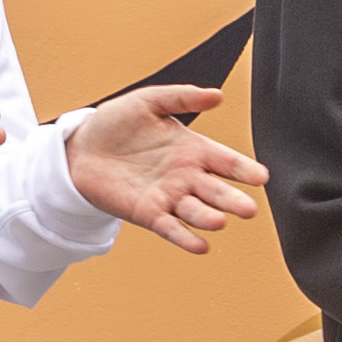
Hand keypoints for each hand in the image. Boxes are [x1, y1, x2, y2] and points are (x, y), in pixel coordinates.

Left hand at [68, 80, 268, 252]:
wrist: (80, 148)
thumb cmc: (116, 123)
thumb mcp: (149, 101)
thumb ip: (182, 97)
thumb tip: (218, 95)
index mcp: (193, 150)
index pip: (226, 161)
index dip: (244, 169)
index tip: (261, 177)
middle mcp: (186, 177)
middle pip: (216, 191)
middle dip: (233, 200)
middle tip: (249, 209)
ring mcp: (169, 197)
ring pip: (196, 212)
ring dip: (209, 218)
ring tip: (220, 221)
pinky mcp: (148, 214)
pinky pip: (171, 228)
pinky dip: (185, 238)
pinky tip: (201, 246)